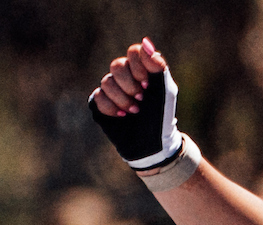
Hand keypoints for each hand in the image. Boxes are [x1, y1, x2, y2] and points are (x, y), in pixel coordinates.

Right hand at [89, 39, 181, 170]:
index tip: (148, 84)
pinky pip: (98, 97)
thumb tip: (146, 42)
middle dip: (130, 85)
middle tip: (141, 100)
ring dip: (123, 99)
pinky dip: (111, 108)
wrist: (152, 145)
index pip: (134, 52)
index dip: (138, 67)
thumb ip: (157, 66)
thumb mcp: (165, 90)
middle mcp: (126, 76)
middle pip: (117, 65)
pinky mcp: (101, 103)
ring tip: (134, 112)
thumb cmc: (161, 117)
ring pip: (107, 82)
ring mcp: (112, 89)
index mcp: (142, 70)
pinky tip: (122, 116)